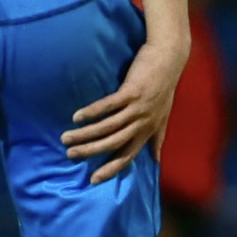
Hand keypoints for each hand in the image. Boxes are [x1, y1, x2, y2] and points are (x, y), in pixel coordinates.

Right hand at [63, 35, 186, 184]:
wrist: (170, 57)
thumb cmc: (164, 86)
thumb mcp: (164, 116)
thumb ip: (157, 137)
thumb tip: (157, 158)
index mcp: (148, 131)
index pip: (128, 156)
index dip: (111, 169)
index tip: (93, 180)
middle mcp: (143, 122)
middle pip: (114, 143)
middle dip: (91, 151)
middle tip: (70, 155)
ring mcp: (138, 108)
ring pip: (108, 126)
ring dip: (85, 134)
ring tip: (66, 137)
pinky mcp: (132, 92)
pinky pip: (108, 105)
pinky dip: (91, 112)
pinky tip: (76, 116)